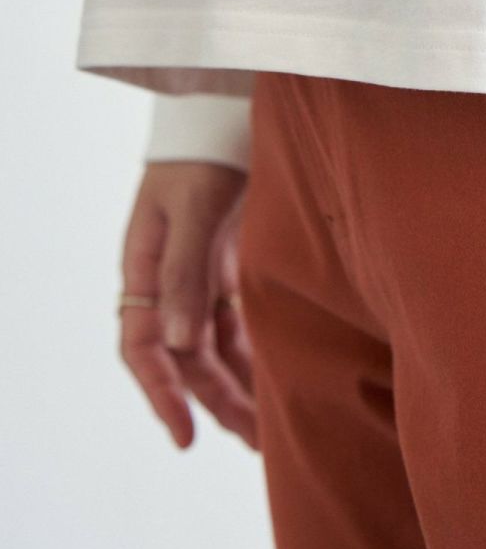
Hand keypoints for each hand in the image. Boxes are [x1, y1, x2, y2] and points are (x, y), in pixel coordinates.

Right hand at [119, 162, 257, 450]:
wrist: (228, 106)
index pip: (143, 347)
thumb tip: (175, 342)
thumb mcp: (194, 207)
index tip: (185, 436)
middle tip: (254, 443)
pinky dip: (256, 345)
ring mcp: (203, 267)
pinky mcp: (233, 256)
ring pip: (215, 341)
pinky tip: (279, 371)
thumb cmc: (204, 149)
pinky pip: (240, 315)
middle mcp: (171, 276)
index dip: (161, 395)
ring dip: (239, 381)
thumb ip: (186, 270)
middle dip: (216, 401)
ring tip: (270, 423)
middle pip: (187, 354)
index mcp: (147, 267)